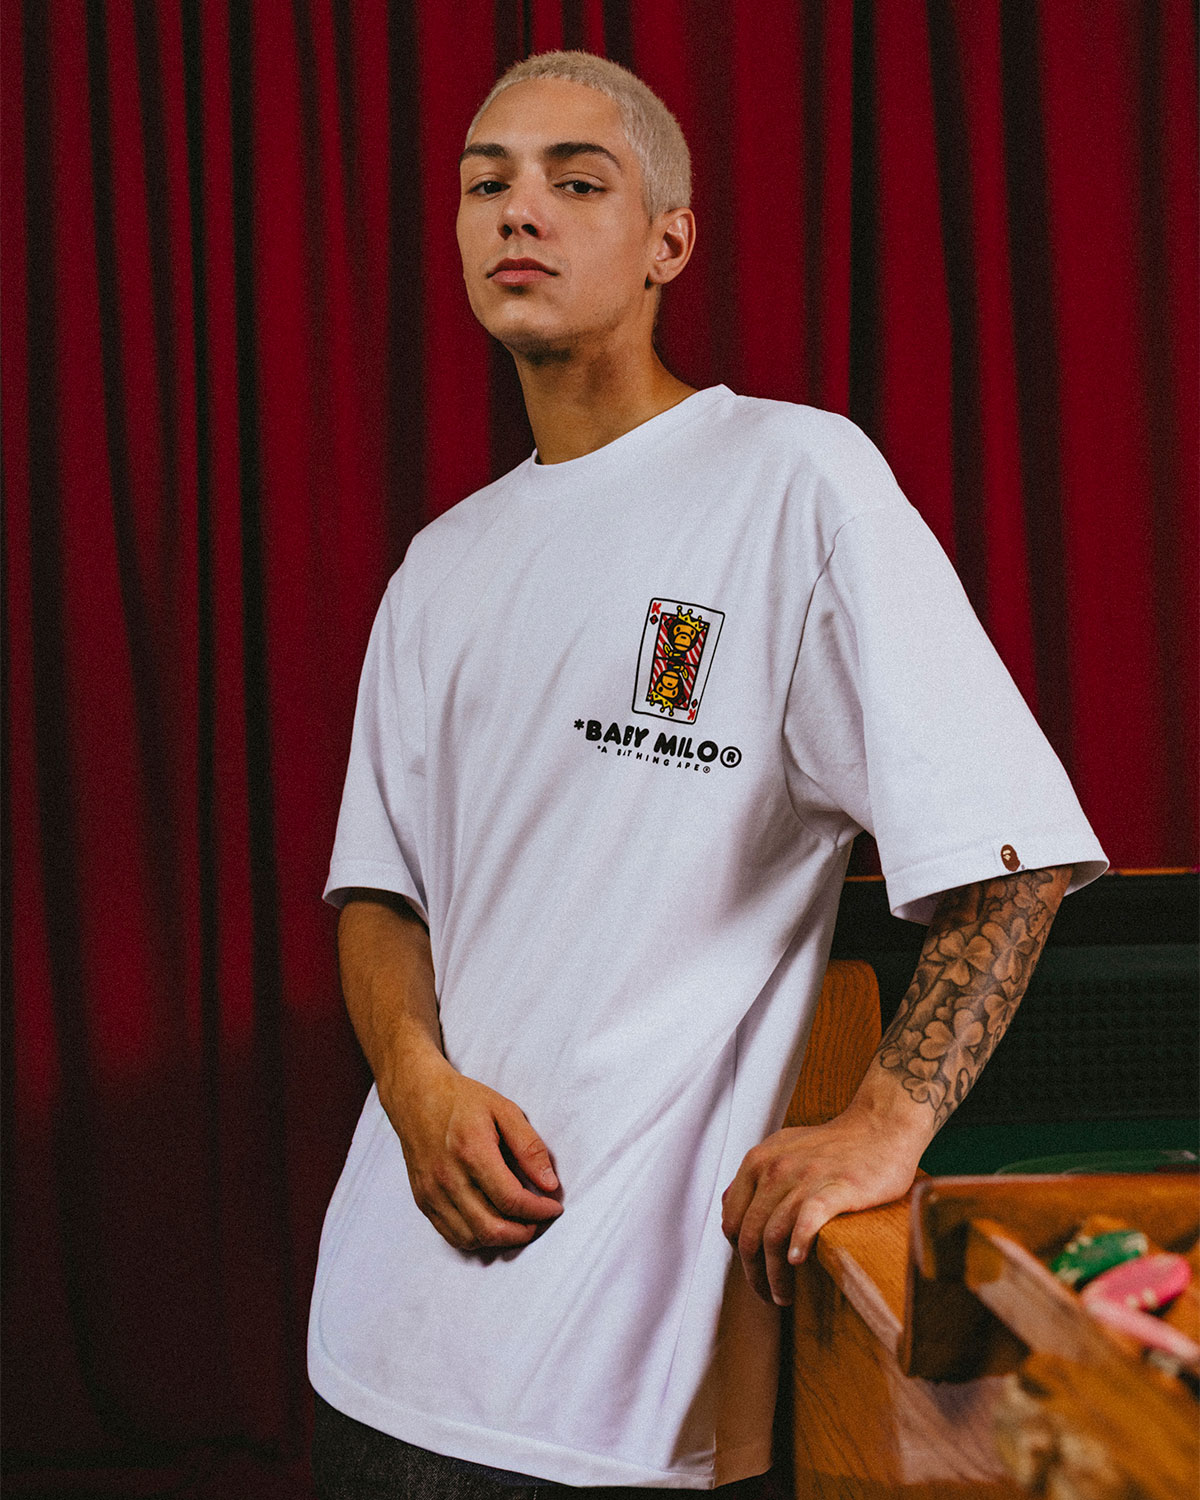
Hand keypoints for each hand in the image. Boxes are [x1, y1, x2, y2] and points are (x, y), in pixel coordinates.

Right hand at [384, 1055, 562, 1251]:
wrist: (416, 1096)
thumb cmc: (463, 1100)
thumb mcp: (504, 1110)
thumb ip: (529, 1147)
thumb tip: (550, 1184)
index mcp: (472, 1151)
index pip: (511, 1199)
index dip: (539, 1210)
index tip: (554, 1207)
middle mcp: (448, 1177)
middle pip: (491, 1228)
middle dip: (524, 1232)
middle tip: (539, 1220)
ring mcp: (432, 1192)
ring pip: (471, 1238)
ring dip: (501, 1240)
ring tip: (519, 1223)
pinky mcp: (423, 1200)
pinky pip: (452, 1235)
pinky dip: (477, 1238)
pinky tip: (493, 1224)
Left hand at [720, 1107, 923, 1305]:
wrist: (878, 1126)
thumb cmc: (832, 1145)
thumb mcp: (782, 1148)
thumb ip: (755, 1175)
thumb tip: (728, 1205)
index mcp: (758, 1161)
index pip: (731, 1220)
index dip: (739, 1254)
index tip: (755, 1272)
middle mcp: (775, 1168)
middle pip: (750, 1235)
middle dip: (755, 1274)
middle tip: (770, 1295)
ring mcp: (805, 1177)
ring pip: (774, 1236)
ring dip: (776, 1275)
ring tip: (785, 1296)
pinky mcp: (837, 1187)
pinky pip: (808, 1219)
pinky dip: (798, 1243)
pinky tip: (798, 1261)